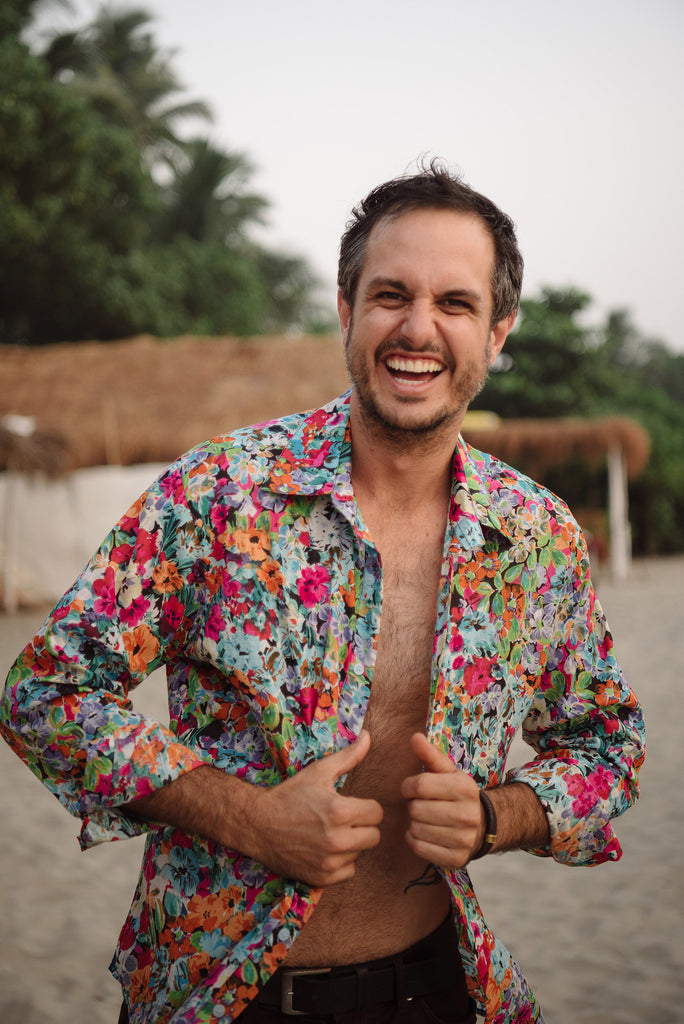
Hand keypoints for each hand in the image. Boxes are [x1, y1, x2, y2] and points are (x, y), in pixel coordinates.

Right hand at [247, 730, 382, 886]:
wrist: (257, 824)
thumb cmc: (290, 795)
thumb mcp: (319, 772)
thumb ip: (349, 756)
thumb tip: (368, 736)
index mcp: (341, 812)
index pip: (377, 813)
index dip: (365, 806)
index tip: (351, 805)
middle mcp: (338, 840)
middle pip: (374, 836)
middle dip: (362, 826)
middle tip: (342, 819)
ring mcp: (330, 862)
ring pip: (361, 853)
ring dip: (351, 844)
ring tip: (329, 833)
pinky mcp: (322, 878)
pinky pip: (348, 872)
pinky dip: (341, 863)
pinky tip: (325, 850)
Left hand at [401, 733, 483, 868]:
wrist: (483, 824)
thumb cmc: (458, 794)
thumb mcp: (448, 772)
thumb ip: (430, 754)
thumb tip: (414, 737)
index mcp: (464, 788)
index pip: (419, 786)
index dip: (408, 786)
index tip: (411, 788)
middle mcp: (467, 815)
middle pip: (416, 809)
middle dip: (413, 805)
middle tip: (421, 804)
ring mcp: (463, 839)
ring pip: (415, 829)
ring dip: (414, 823)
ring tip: (425, 818)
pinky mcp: (457, 858)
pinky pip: (419, 847)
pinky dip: (415, 839)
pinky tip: (424, 832)